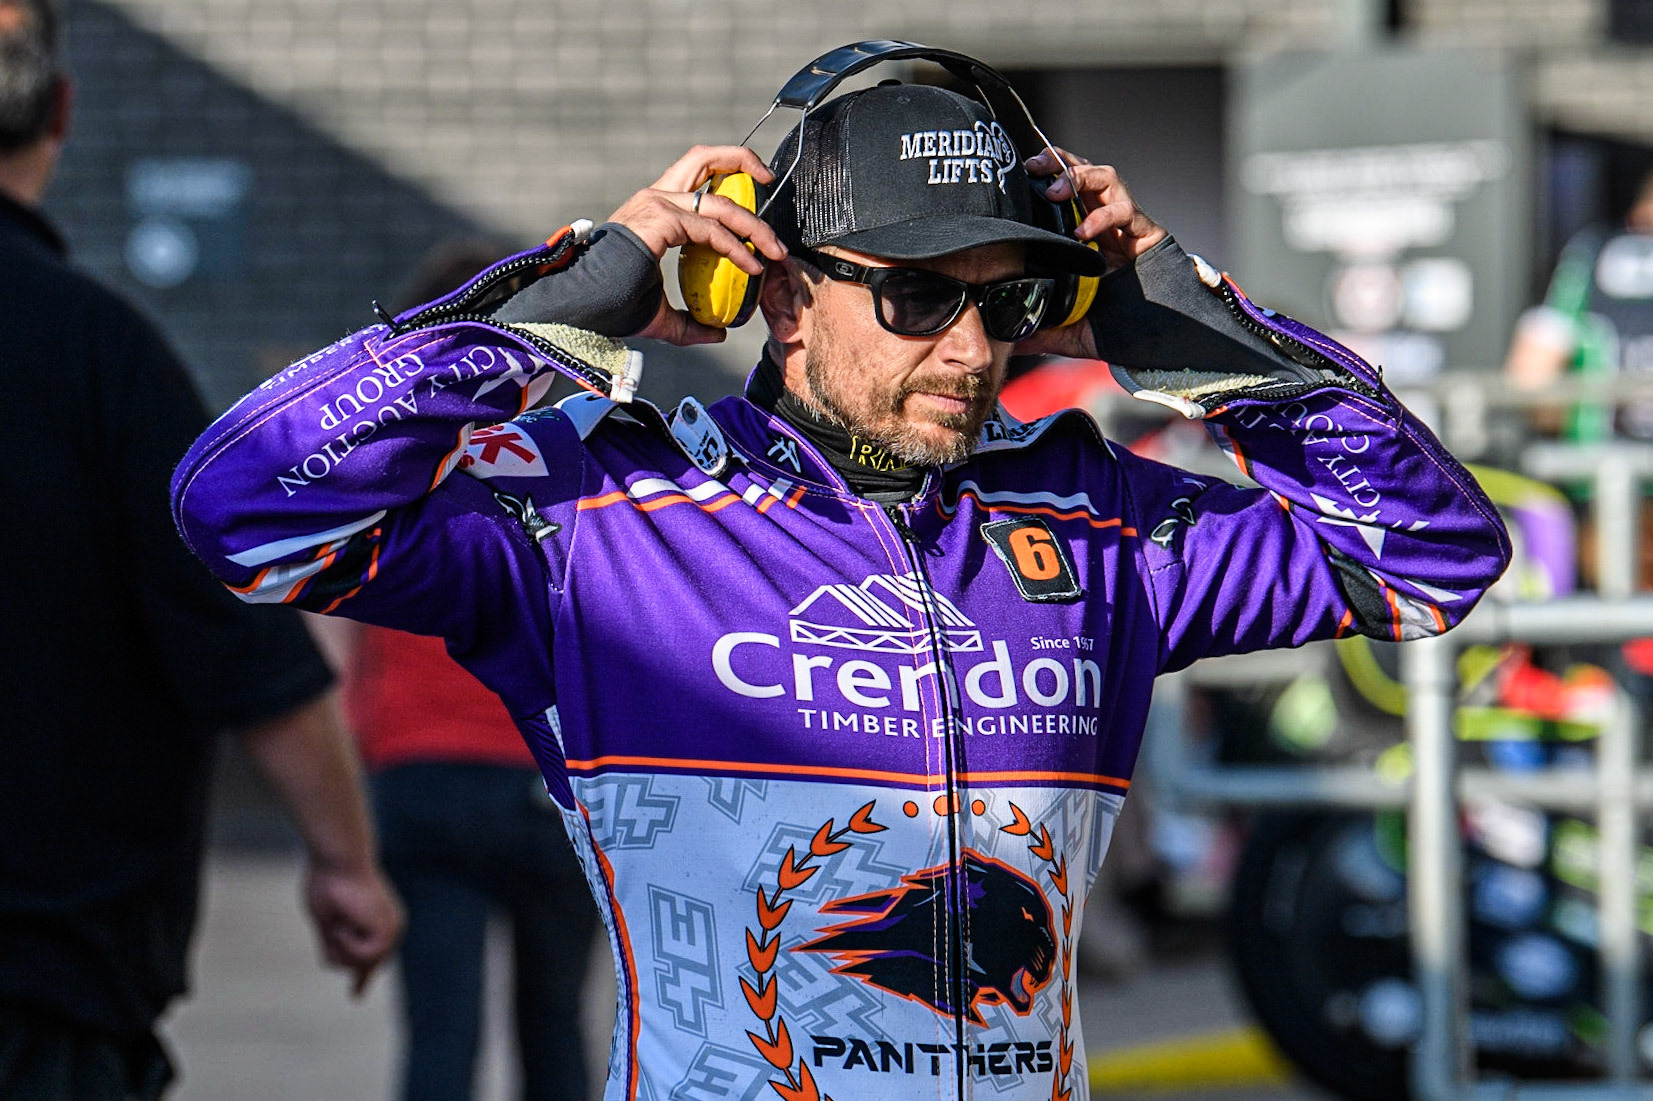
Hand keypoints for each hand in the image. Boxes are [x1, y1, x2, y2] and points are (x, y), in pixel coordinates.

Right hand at [303, 861, 403, 996]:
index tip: (356, 996)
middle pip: (355, 964)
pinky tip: (347, 922)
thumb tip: (340, 966)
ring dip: (339, 945)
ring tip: (340, 917)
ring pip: (356, 964)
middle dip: (336, 949)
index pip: (370, 957)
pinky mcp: (388, 934)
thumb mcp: (327, 921)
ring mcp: (392, 931)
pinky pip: (361, 956)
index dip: (362, 977)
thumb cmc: (328, 881)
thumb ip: (335, 944)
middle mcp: (390, 928)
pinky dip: (347, 942)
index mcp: (378, 922)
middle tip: (333, 922)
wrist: (339, 861)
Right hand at [605, 145, 789, 345]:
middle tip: (770, 181)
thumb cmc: (614, 305)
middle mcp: (656, 197)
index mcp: (655, 208)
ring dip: (753, 223)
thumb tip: (718, 332)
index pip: (697, 177)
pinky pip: (711, 230)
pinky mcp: (662, 218)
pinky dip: (735, 247)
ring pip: (719, 198)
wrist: (586, 305)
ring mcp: (657, 203)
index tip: (756, 221)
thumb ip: (691, 323)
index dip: (731, 188)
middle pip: (705, 158)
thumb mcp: (662, 315)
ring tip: (774, 249)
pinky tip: (751, 266)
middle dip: (743, 161)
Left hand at [1014, 147, 1168, 359]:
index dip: (1044, 176)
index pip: (1064, 193)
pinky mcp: (1148, 232)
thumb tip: (1009, 342)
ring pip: (1106, 177)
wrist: (1161, 338)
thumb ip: (1043, 330)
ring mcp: (1127, 224)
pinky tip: (1083, 232)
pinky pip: (1126, 211)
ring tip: (1055, 192)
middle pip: (1083, 172)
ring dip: (1079, 176)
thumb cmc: (1119, 326)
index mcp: (1086, 235)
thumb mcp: (1072, 329)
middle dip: (1058, 162)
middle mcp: (1105, 223)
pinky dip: (1103, 216)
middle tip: (1034, 167)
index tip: (1019, 175)